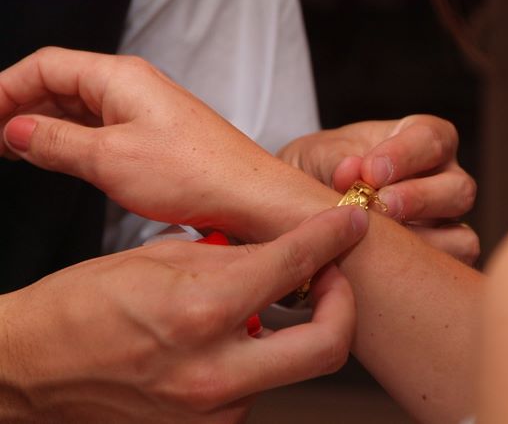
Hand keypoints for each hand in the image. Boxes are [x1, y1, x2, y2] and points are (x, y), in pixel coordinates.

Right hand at [0, 47, 303, 239]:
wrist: (251, 199)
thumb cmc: (197, 174)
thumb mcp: (110, 159)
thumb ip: (55, 142)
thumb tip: (16, 131)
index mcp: (121, 78)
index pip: (45, 66)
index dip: (6, 88)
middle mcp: (135, 88)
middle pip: (62, 84)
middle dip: (22, 107)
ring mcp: (149, 113)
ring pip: (83, 110)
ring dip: (47, 127)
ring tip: (17, 150)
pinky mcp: (159, 137)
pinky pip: (105, 130)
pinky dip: (77, 142)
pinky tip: (62, 159)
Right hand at [0, 206, 367, 422]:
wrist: (37, 365)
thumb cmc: (83, 305)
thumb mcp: (161, 258)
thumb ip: (232, 259)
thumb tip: (279, 253)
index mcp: (200, 311)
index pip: (294, 265)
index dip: (332, 237)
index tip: (348, 224)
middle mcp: (214, 370)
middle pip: (328, 345)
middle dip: (343, 304)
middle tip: (329, 277)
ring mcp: (214, 410)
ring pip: (291, 366)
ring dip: (290, 330)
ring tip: (255, 304)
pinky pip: (257, 385)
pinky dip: (255, 354)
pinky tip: (224, 336)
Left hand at [278, 115, 478, 264]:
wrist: (303, 210)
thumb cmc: (319, 172)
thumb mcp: (319, 156)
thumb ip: (336, 161)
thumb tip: (350, 172)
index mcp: (421, 139)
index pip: (431, 139)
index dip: (405, 155)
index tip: (370, 171)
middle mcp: (443, 179)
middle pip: (459, 189)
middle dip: (417, 199)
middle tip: (378, 206)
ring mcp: (444, 224)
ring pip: (461, 236)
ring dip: (422, 241)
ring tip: (377, 241)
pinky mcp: (438, 262)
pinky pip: (449, 271)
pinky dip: (421, 271)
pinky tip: (382, 267)